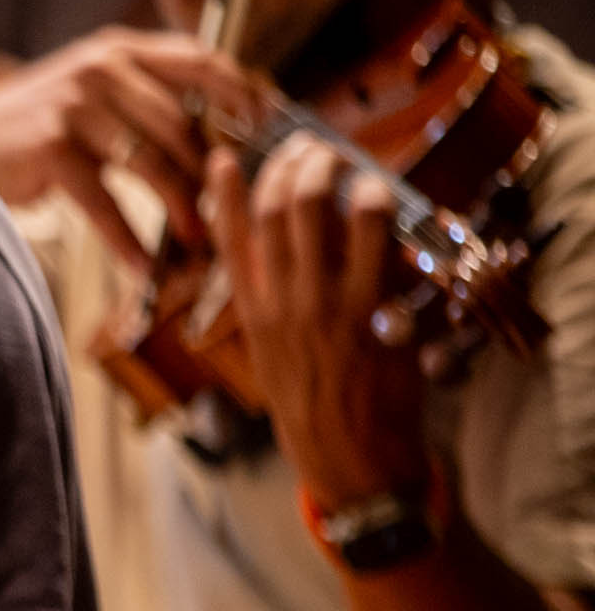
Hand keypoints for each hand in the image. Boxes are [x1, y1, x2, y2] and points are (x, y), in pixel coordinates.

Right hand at [0, 30, 263, 274]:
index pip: (203, 61)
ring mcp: (74, 106)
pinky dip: (127, 239)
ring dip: (180, 209)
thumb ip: (140, 97)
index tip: (267, 134)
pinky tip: (141, 265)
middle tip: (230, 209)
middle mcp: (99, 68)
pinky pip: (107, 201)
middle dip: (212, 174)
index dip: (244, 97)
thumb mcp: (84, 96)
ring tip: (195, 243)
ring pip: (154, 162)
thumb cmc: (26, 134)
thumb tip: (214, 132)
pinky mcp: (51, 147)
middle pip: (184, 124)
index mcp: (116, 50)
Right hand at [207, 133, 428, 507]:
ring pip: (328, 211)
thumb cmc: (312, 410)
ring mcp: (329, 305)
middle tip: (314, 149)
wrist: (348, 460)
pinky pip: (378, 243)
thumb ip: (274, 307)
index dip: (224, 188)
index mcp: (251, 313)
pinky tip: (386, 198)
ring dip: (344, 174)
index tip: (227, 156)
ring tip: (354, 165)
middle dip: (297, 164)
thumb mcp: (272, 357)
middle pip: (278, 207)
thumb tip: (286, 257)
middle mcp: (283, 303)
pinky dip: (382, 210)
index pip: (228, 236)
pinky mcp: (375, 312)